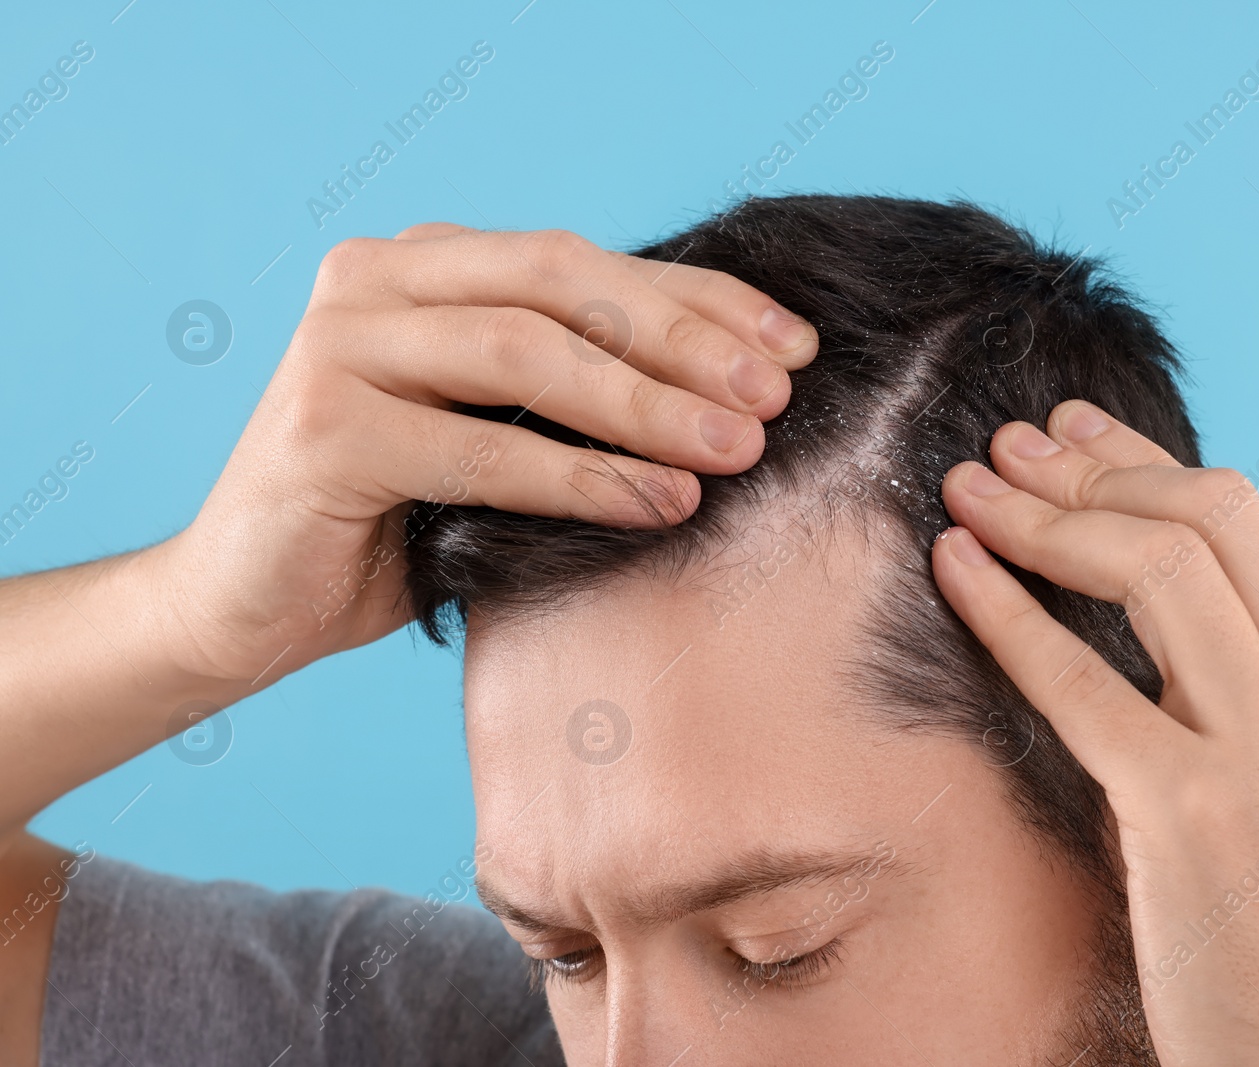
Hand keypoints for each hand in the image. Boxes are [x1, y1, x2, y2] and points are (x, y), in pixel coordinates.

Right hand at [159, 223, 816, 685]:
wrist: (249, 603)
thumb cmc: (395, 518)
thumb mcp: (498, 431)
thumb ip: (575, 387)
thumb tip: (739, 384)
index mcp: (424, 265)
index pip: (585, 263)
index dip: (698, 299)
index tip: (794, 344)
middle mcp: (373, 280)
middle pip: (560, 287)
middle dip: (682, 340)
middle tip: (775, 393)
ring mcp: (339, 347)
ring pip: (524, 355)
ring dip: (645, 404)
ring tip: (736, 449)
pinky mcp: (324, 432)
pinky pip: (483, 450)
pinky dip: (583, 479)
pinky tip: (662, 505)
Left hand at [931, 401, 1258, 1065]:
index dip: (1154, 470)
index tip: (1084, 444)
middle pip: (1211, 517)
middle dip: (1100, 463)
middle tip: (1017, 443)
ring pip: (1151, 568)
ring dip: (1045, 513)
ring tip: (973, 485)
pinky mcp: (1187, 815)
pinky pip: (1077, 680)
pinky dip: (1006, 611)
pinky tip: (956, 569)